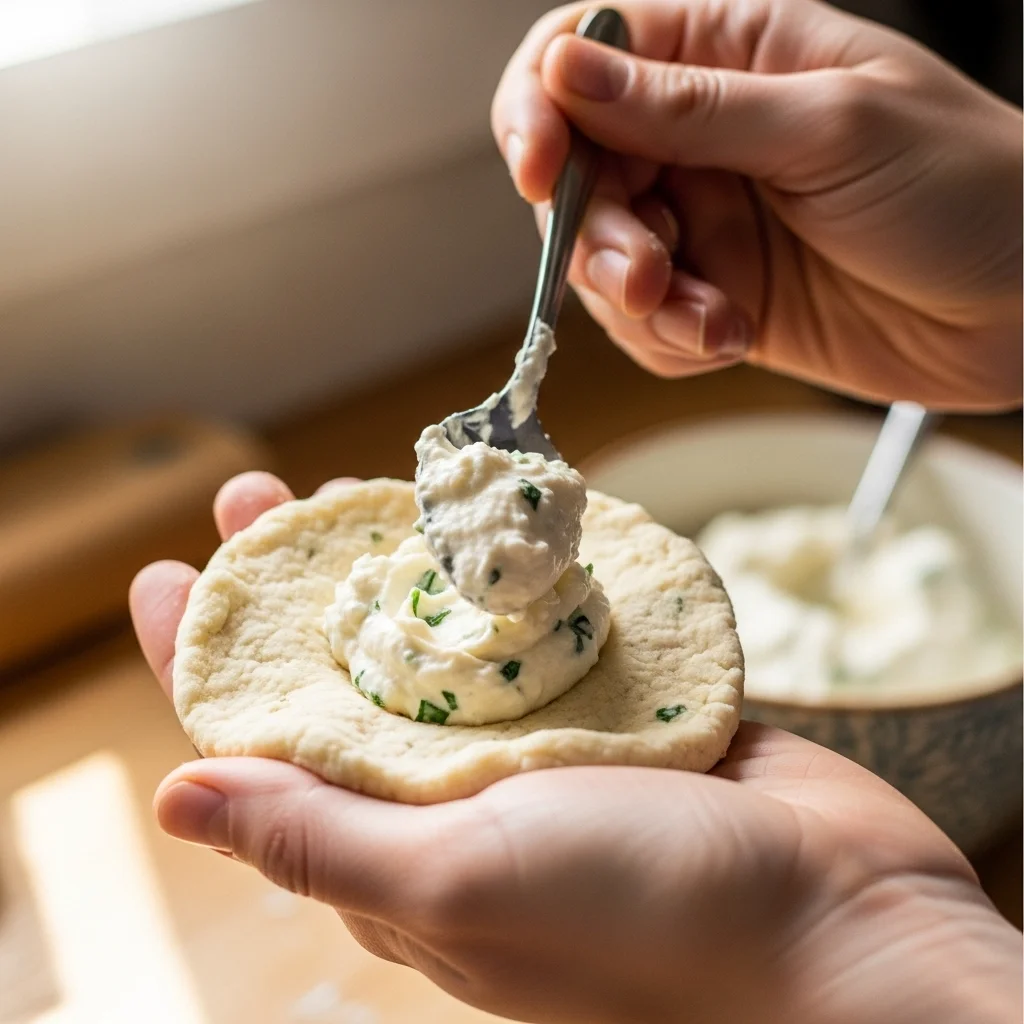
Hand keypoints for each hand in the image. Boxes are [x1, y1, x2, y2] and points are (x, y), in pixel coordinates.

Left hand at [131, 472, 1020, 1023]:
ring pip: (440, 638)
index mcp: (398, 850)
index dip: (203, 662)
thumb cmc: (648, 922)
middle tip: (253, 499)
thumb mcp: (459, 884)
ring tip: (350, 490)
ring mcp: (535, 747)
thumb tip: (170, 800)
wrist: (837, 917)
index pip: (265, 746)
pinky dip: (503, 573)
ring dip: (394, 563)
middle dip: (293, 586)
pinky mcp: (610, 707)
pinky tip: (479, 523)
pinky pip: (537, 628)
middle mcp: (454, 797)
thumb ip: (319, 842)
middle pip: (346, 671)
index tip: (165, 576)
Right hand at [491, 0, 1022, 410]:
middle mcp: (702, 135)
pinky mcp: (717, 294)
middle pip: (581, 176)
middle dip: (600, 238)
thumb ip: (690, 108)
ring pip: (604, 262)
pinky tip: (731, 339)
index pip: (587, 56)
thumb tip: (568, 69)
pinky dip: (671, 341)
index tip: (539, 168)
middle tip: (650, 279)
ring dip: (638, 303)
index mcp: (729, 52)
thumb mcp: (828, 129)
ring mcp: (707, 221)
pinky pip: (646, 325)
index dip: (542, 108)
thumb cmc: (966, 185)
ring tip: (711, 322)